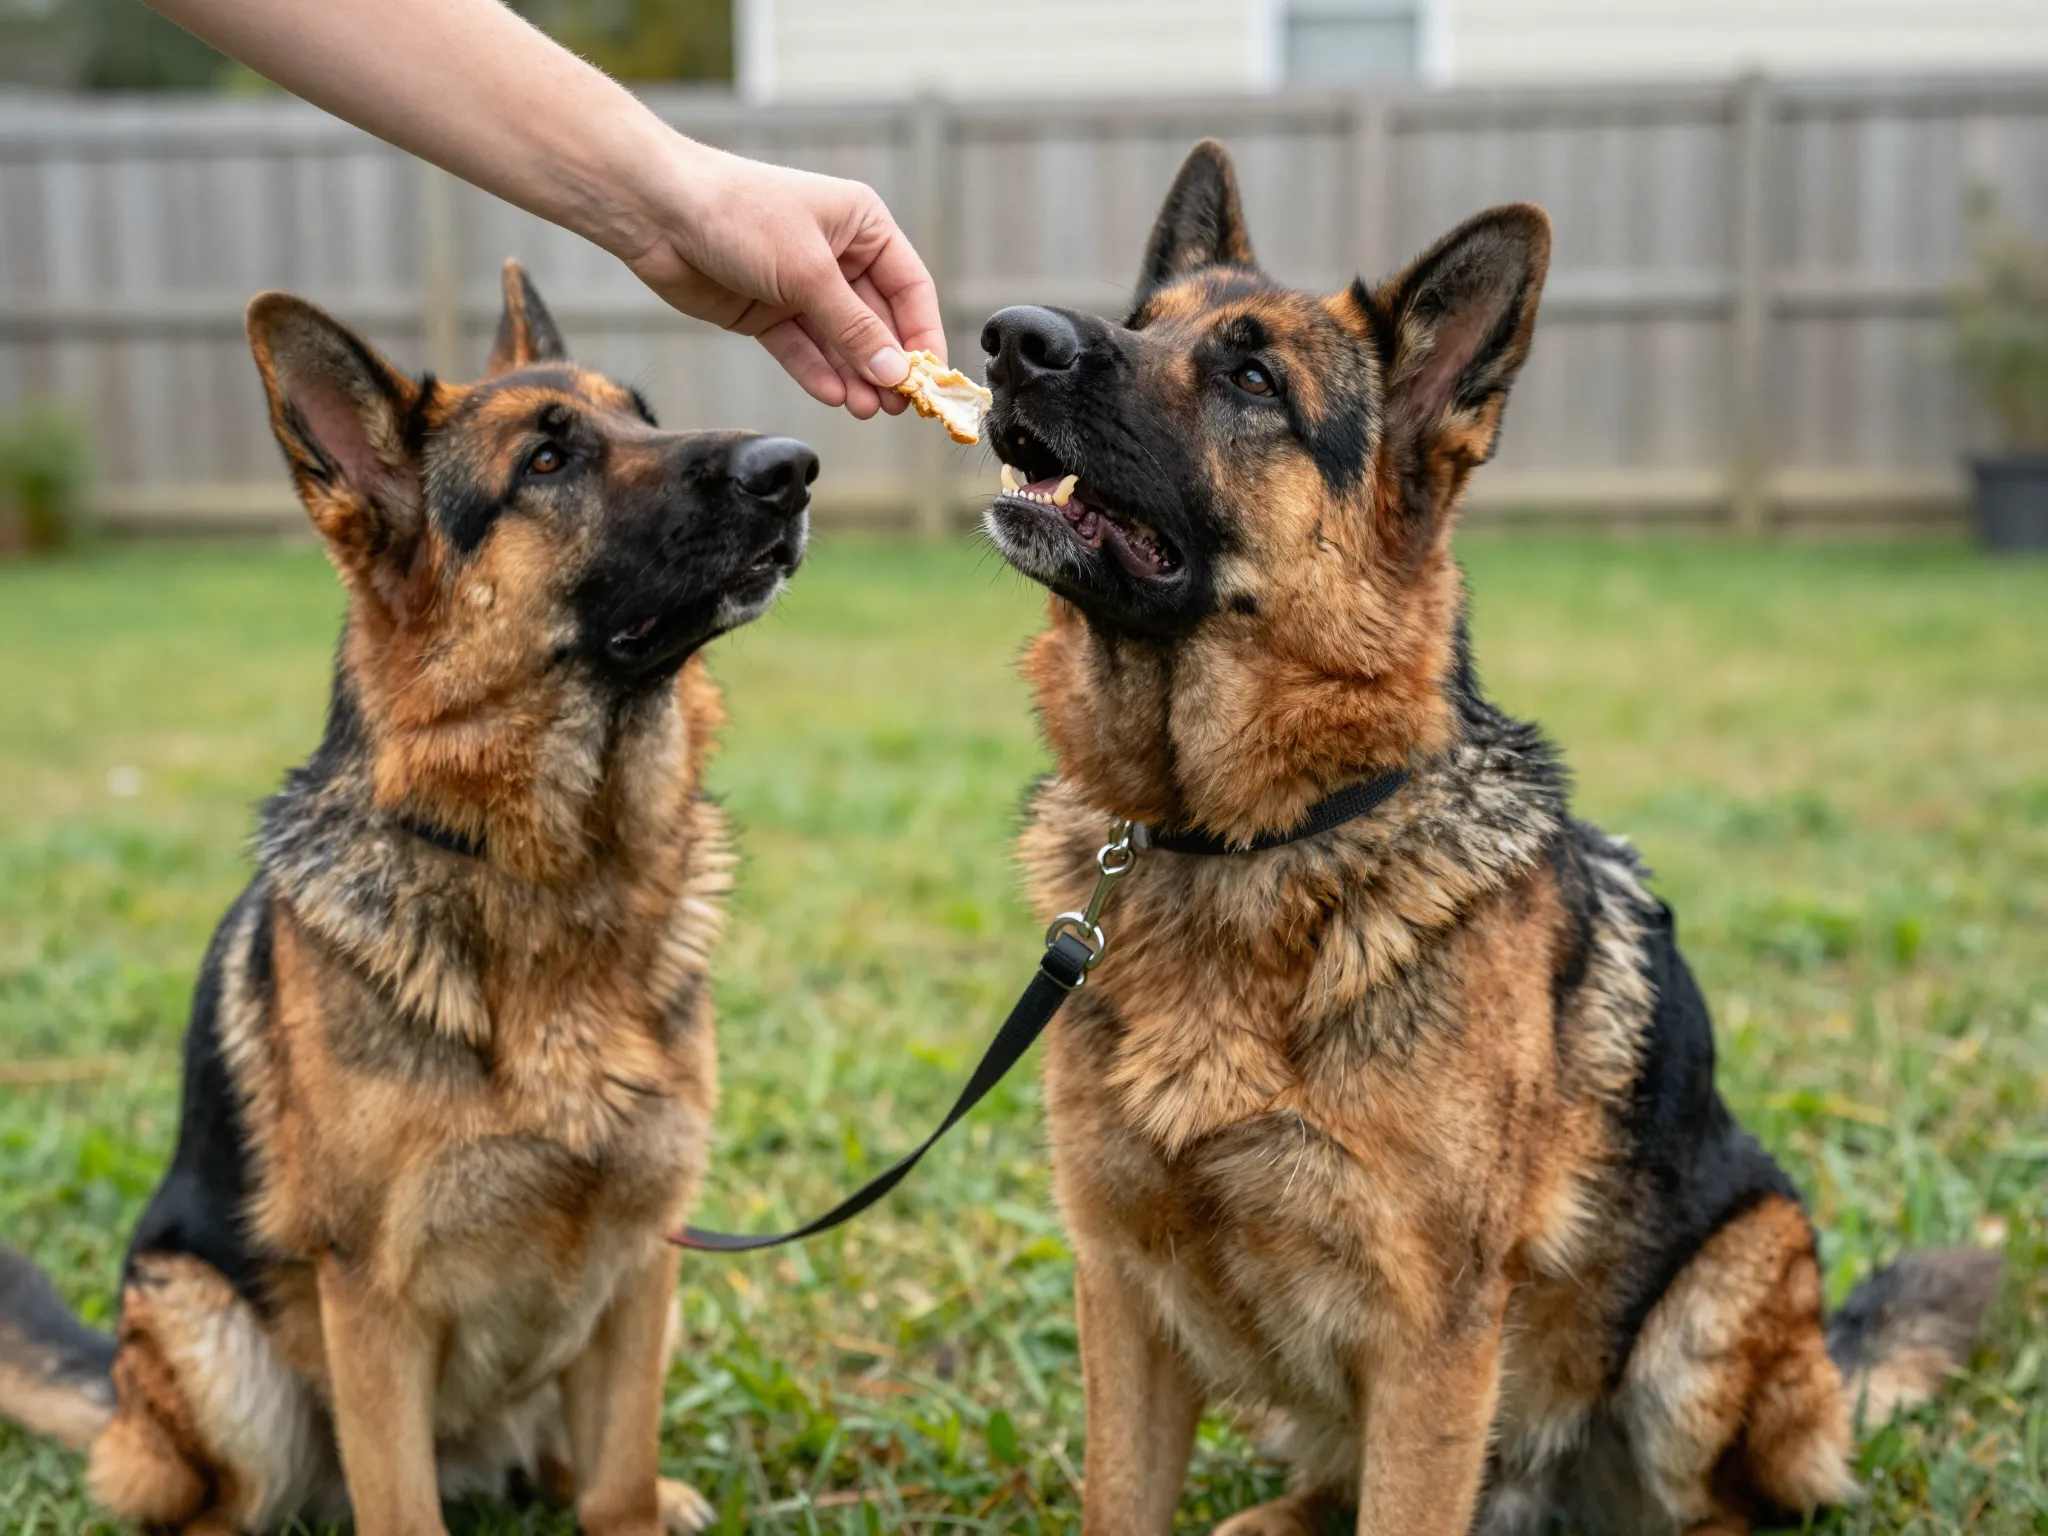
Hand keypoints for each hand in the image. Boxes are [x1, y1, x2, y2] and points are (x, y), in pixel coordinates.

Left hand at [621, 143, 946, 418]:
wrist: (658, 212)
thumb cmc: (738, 215)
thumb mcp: (806, 271)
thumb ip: (852, 327)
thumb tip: (894, 372)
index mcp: (861, 225)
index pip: (909, 287)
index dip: (923, 334)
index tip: (931, 379)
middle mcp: (837, 255)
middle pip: (877, 320)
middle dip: (887, 363)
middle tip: (899, 406)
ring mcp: (801, 286)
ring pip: (840, 341)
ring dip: (854, 376)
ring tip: (868, 410)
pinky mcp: (767, 311)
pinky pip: (802, 349)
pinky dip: (818, 372)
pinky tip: (836, 396)